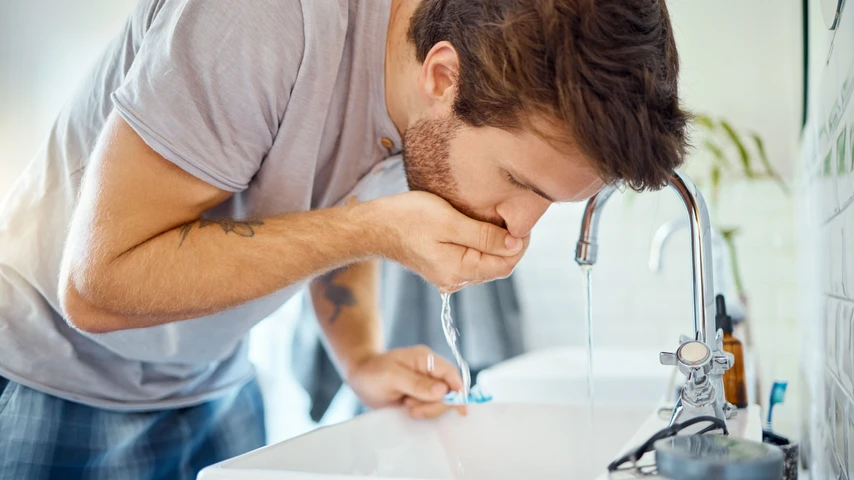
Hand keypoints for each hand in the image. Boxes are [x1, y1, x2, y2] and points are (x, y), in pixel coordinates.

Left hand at [346, 345, 467, 418]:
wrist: (361, 377)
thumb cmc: (373, 372)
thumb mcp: (391, 376)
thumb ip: (416, 384)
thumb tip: (442, 391)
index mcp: (426, 359)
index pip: (451, 374)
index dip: (458, 391)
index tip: (460, 409)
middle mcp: (430, 371)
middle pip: (449, 392)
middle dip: (434, 405)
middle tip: (412, 409)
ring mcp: (427, 384)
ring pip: (441, 402)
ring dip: (426, 409)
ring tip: (406, 405)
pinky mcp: (422, 396)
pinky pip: (432, 407)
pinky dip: (423, 412)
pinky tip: (409, 409)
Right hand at [366, 191, 528, 291]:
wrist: (374, 225)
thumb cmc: (408, 218)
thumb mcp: (449, 222)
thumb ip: (484, 236)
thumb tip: (515, 244)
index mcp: (459, 271)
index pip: (505, 265)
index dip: (519, 245)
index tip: (522, 222)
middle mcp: (455, 279)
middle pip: (497, 266)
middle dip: (510, 244)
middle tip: (512, 216)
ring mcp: (447, 275)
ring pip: (485, 262)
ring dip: (495, 244)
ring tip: (497, 219)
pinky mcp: (441, 266)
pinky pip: (470, 259)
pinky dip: (480, 245)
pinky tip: (477, 227)